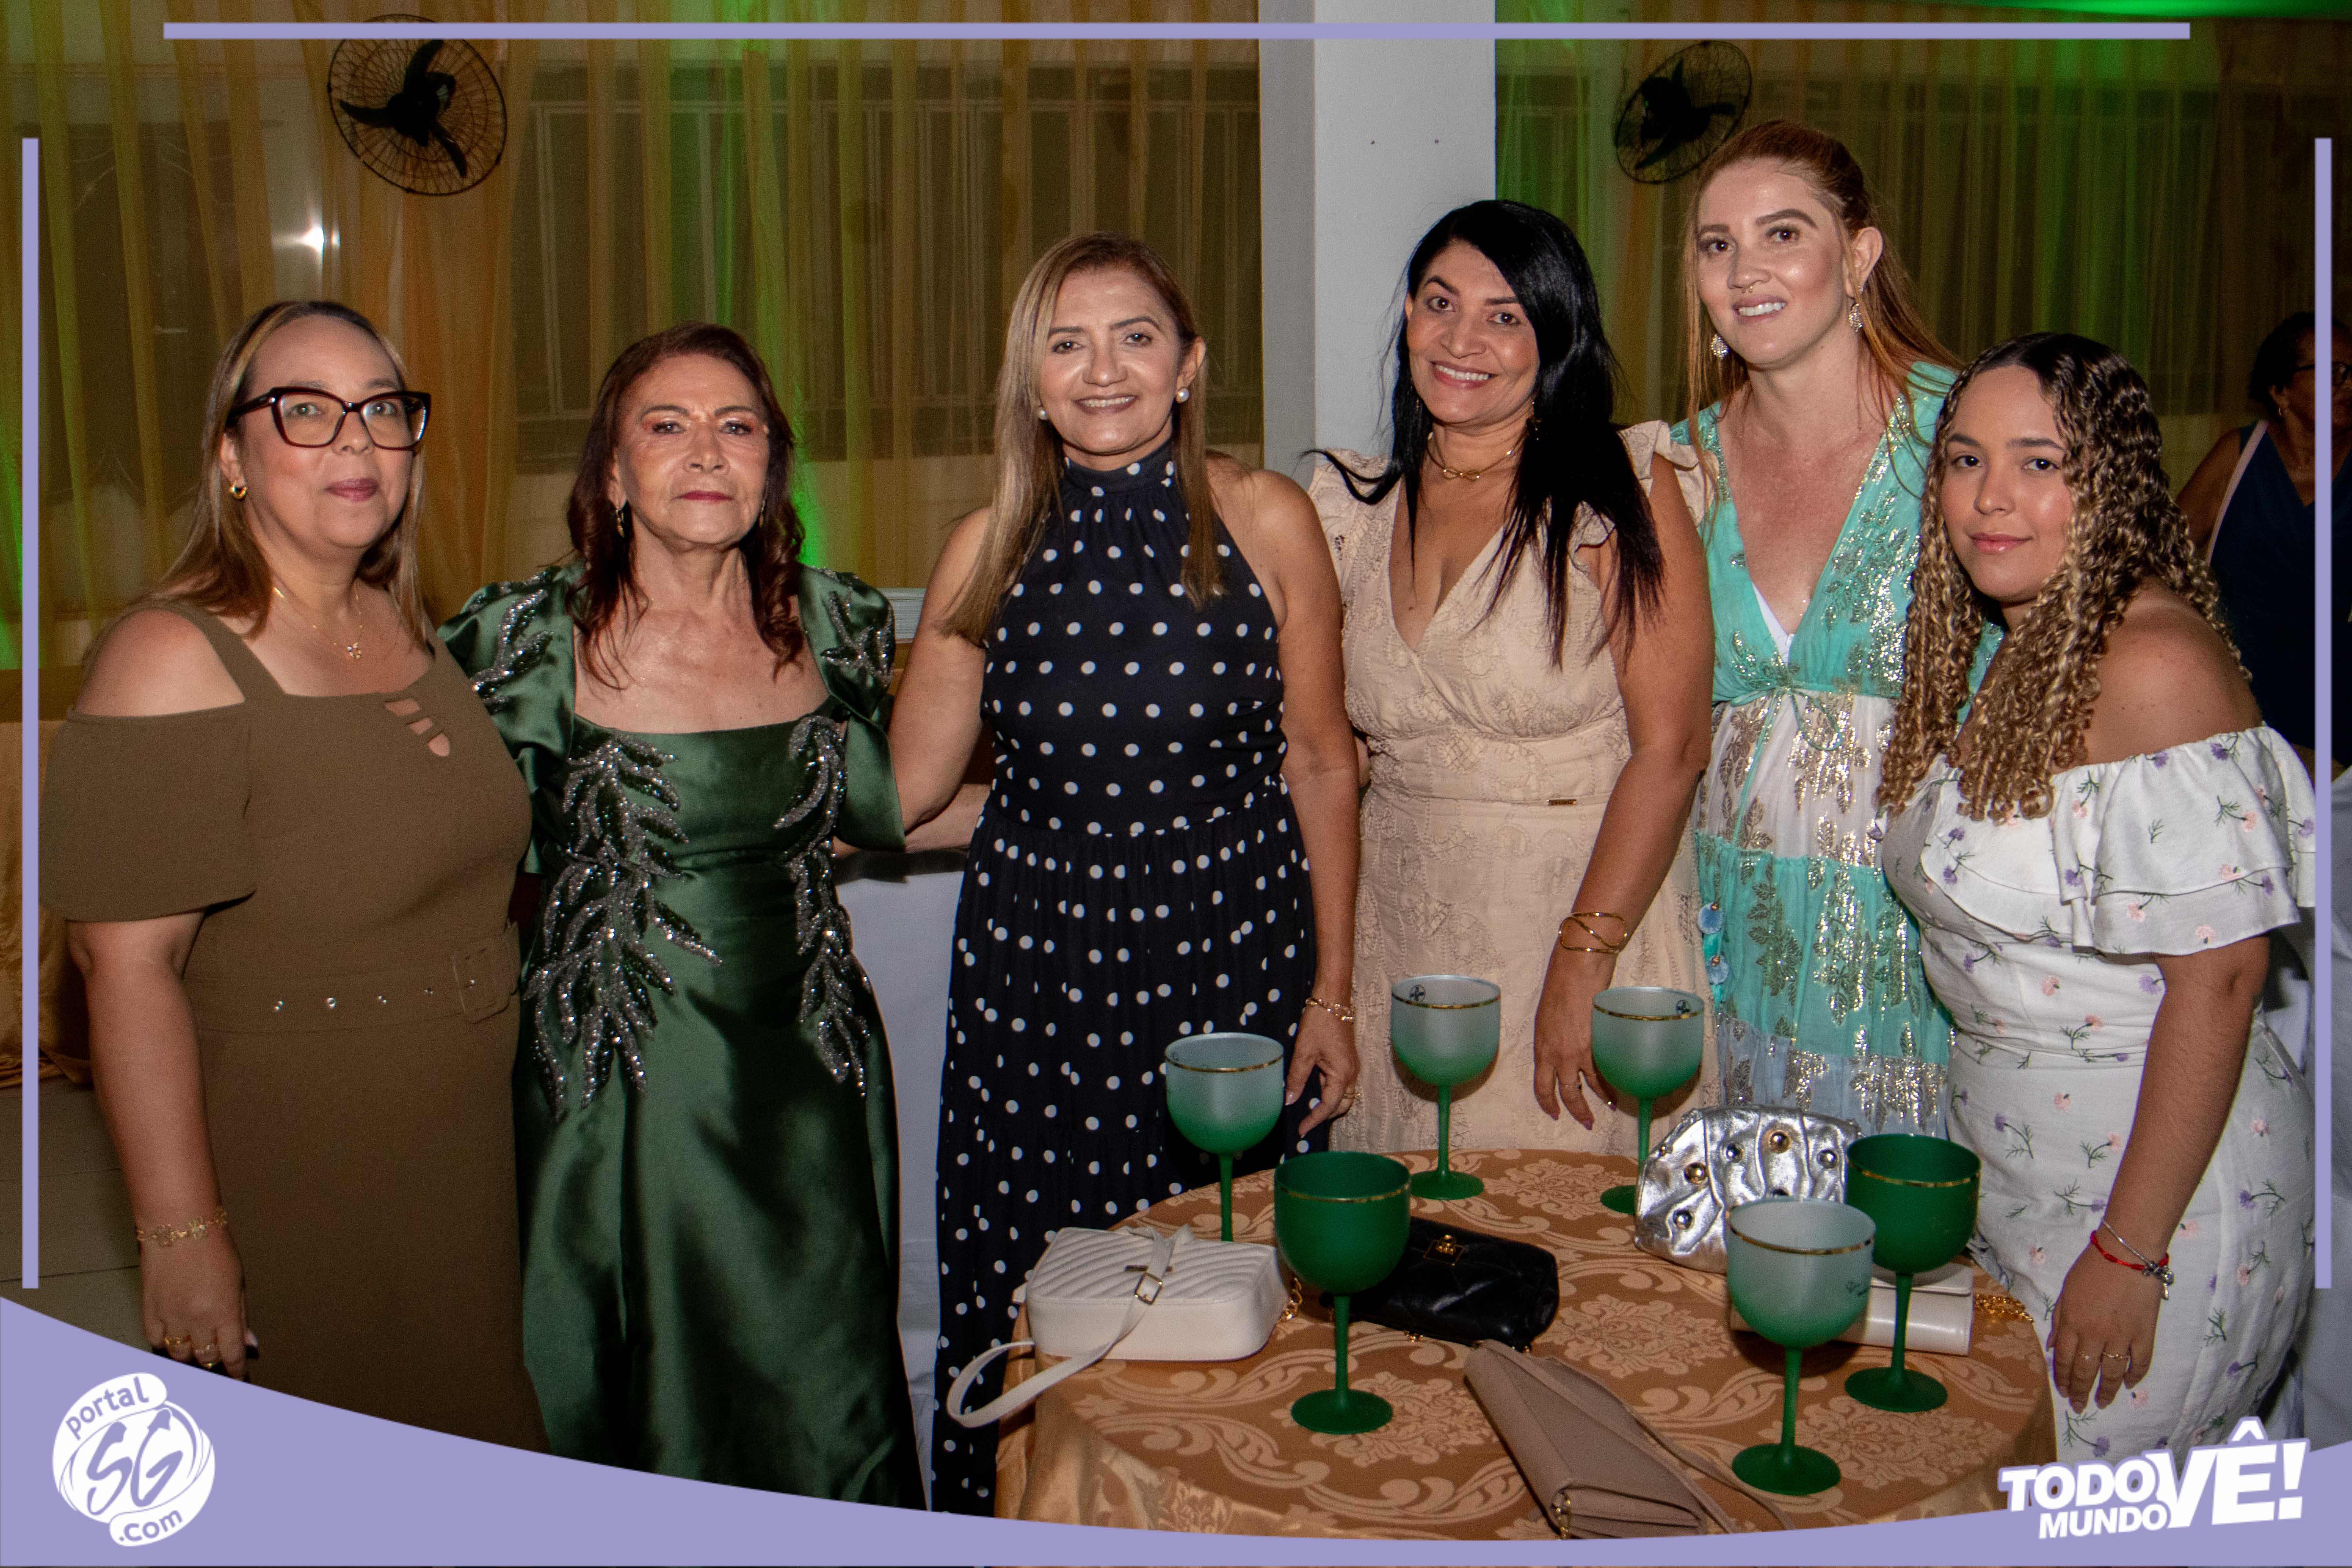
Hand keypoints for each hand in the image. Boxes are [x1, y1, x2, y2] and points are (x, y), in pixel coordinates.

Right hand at [142, 1227, 251, 1380]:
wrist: (179, 1226)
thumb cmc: (216, 1249)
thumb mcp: (239, 1281)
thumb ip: (240, 1315)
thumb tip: (250, 1345)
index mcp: (224, 1312)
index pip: (231, 1354)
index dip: (236, 1370)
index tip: (239, 1377)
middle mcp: (197, 1320)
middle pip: (205, 1358)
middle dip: (214, 1359)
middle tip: (216, 1355)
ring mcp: (171, 1317)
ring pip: (179, 1353)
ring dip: (190, 1352)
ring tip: (196, 1344)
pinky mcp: (149, 1311)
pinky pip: (156, 1341)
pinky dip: (165, 1343)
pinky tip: (173, 1336)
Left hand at [1288, 1001, 1359, 1134]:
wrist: (1333, 1000)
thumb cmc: (1319, 1024)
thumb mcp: (1304, 1052)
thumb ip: (1297, 1078)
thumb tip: (1288, 1101)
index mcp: (1342, 1074)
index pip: (1329, 1106)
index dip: (1314, 1120)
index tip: (1301, 1129)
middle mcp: (1351, 1074)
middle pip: (1342, 1105)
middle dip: (1326, 1116)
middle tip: (1306, 1122)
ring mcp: (1351, 1067)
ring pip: (1343, 1095)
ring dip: (1330, 1105)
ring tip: (1311, 1111)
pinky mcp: (1347, 1060)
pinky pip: (1341, 1084)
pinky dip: (1331, 1093)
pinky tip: (1316, 1092)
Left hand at [1532, 948, 1614, 1127]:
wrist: (1576, 971)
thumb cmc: (1559, 988)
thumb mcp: (1546, 1018)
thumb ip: (1552, 1040)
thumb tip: (1560, 1053)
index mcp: (1541, 1048)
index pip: (1540, 1086)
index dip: (1547, 1103)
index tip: (1553, 1113)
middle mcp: (1556, 1055)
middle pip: (1565, 1093)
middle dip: (1575, 1111)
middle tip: (1585, 1122)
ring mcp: (1577, 1052)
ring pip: (1588, 1086)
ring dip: (1600, 1100)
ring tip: (1609, 1107)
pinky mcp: (1596, 1045)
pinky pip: (1603, 1073)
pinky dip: (1612, 1083)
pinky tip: (1618, 1088)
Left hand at [2048, 1238, 2159, 1411]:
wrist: (2126, 1253)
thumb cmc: (2092, 1268)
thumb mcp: (2066, 1292)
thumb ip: (2060, 1321)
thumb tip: (2055, 1348)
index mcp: (2073, 1323)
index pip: (2065, 1360)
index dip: (2063, 1379)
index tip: (2063, 1392)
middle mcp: (2095, 1334)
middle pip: (2086, 1371)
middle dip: (2081, 1392)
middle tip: (2079, 1406)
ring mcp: (2121, 1336)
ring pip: (2112, 1373)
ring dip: (2106, 1391)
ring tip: (2102, 1403)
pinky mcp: (2144, 1333)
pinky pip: (2140, 1362)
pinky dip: (2135, 1376)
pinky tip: (2129, 1384)